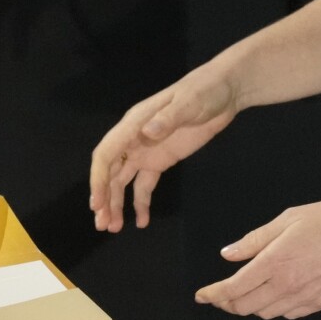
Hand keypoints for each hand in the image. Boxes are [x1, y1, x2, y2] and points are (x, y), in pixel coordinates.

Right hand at [90, 62, 243, 231]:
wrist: (223, 91)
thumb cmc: (204, 92)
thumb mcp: (188, 104)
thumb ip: (167, 118)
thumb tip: (147, 132)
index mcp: (134, 124)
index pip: (106, 154)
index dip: (99, 179)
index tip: (97, 203)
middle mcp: (133, 139)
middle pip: (111, 171)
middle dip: (104, 198)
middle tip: (103, 224)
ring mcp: (146, 150)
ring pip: (123, 181)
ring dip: (117, 203)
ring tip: (114, 228)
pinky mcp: (161, 160)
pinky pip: (145, 184)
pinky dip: (141, 202)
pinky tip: (141, 220)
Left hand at [196, 199, 320, 319]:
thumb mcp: (288, 219)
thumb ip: (255, 240)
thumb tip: (228, 255)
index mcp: (274, 262)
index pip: (233, 289)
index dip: (213, 295)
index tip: (201, 295)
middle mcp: (286, 286)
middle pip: (245, 308)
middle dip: (227, 303)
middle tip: (220, 294)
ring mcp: (304, 298)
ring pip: (265, 313)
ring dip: (250, 306)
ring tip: (246, 292)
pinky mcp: (319, 304)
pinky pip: (288, 314)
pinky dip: (275, 307)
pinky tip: (276, 293)